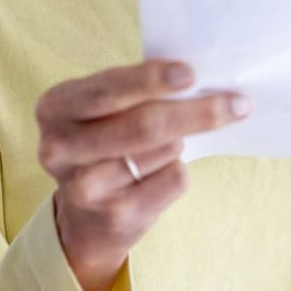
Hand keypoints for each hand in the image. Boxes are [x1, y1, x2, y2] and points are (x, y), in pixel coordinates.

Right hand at [34, 61, 249, 290]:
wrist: (85, 215)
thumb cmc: (104, 141)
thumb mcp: (102, 110)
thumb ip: (134, 92)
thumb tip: (197, 81)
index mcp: (54, 108)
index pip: (107, 90)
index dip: (150, 80)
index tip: (190, 74)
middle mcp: (59, 149)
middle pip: (142, 126)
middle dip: (196, 112)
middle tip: (236, 104)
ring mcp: (85, 187)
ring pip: (164, 151)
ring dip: (180, 143)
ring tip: (164, 145)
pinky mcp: (115, 216)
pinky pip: (173, 180)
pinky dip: (178, 171)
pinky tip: (160, 173)